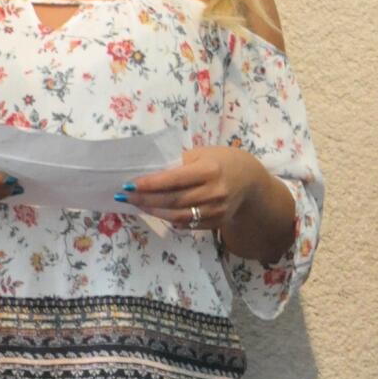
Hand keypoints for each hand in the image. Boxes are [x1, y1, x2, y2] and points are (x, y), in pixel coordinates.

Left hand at [122, 145, 270, 236]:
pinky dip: (170, 220)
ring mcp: (217, 210)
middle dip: (145, 199)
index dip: (149, 184)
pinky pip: (188, 225)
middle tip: (126, 196)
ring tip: (138, 205)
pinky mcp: (217, 222)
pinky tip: (158, 212)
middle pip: (173, 201)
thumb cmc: (222, 161)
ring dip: (154, 212)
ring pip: (178, 217)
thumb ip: (179, 163)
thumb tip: (149, 173)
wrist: (251, 182)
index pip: (173, 180)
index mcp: (209, 170)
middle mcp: (214, 192)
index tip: (129, 184)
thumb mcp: (203, 153)